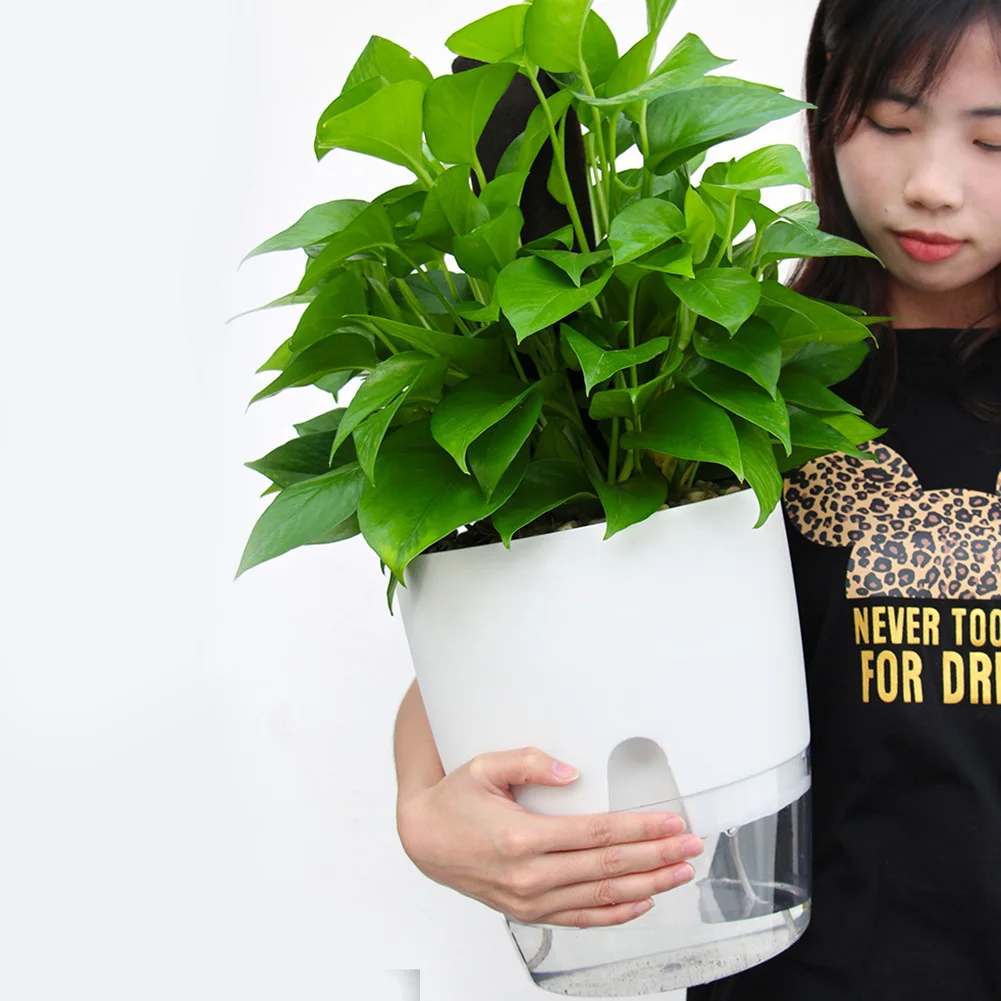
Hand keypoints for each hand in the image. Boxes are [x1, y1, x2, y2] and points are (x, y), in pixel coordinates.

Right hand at [396, 746, 703, 927]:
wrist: (424, 841)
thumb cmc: (454, 801)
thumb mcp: (483, 767)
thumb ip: (527, 762)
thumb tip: (570, 771)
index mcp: (521, 837)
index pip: (597, 834)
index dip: (639, 828)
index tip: (670, 822)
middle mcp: (529, 875)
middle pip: (608, 867)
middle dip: (656, 856)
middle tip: (690, 846)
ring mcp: (530, 900)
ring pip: (602, 897)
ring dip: (647, 886)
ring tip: (679, 873)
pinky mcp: (529, 912)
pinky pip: (582, 919)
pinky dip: (617, 913)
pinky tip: (642, 901)